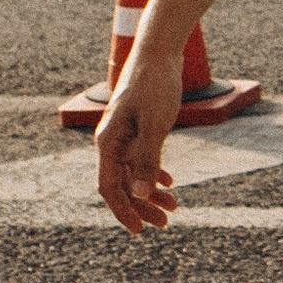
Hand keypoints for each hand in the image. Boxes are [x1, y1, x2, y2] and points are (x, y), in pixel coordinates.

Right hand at [95, 46, 183, 234]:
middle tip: (164, 224)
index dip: (122, 211)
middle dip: (141, 206)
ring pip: (133, 173)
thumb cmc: (155, 85)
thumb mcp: (155, 124)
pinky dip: (154, 172)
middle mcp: (111, 141)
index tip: (138, 232)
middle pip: (121, 184)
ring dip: (150, 193)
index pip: (109, 187)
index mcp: (108, 142)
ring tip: (173, 208)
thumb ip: (147, 159)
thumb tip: (141, 194)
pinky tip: (170, 183)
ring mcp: (123, 134)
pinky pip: (141, 158)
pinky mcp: (137, 127)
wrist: (160, 51)